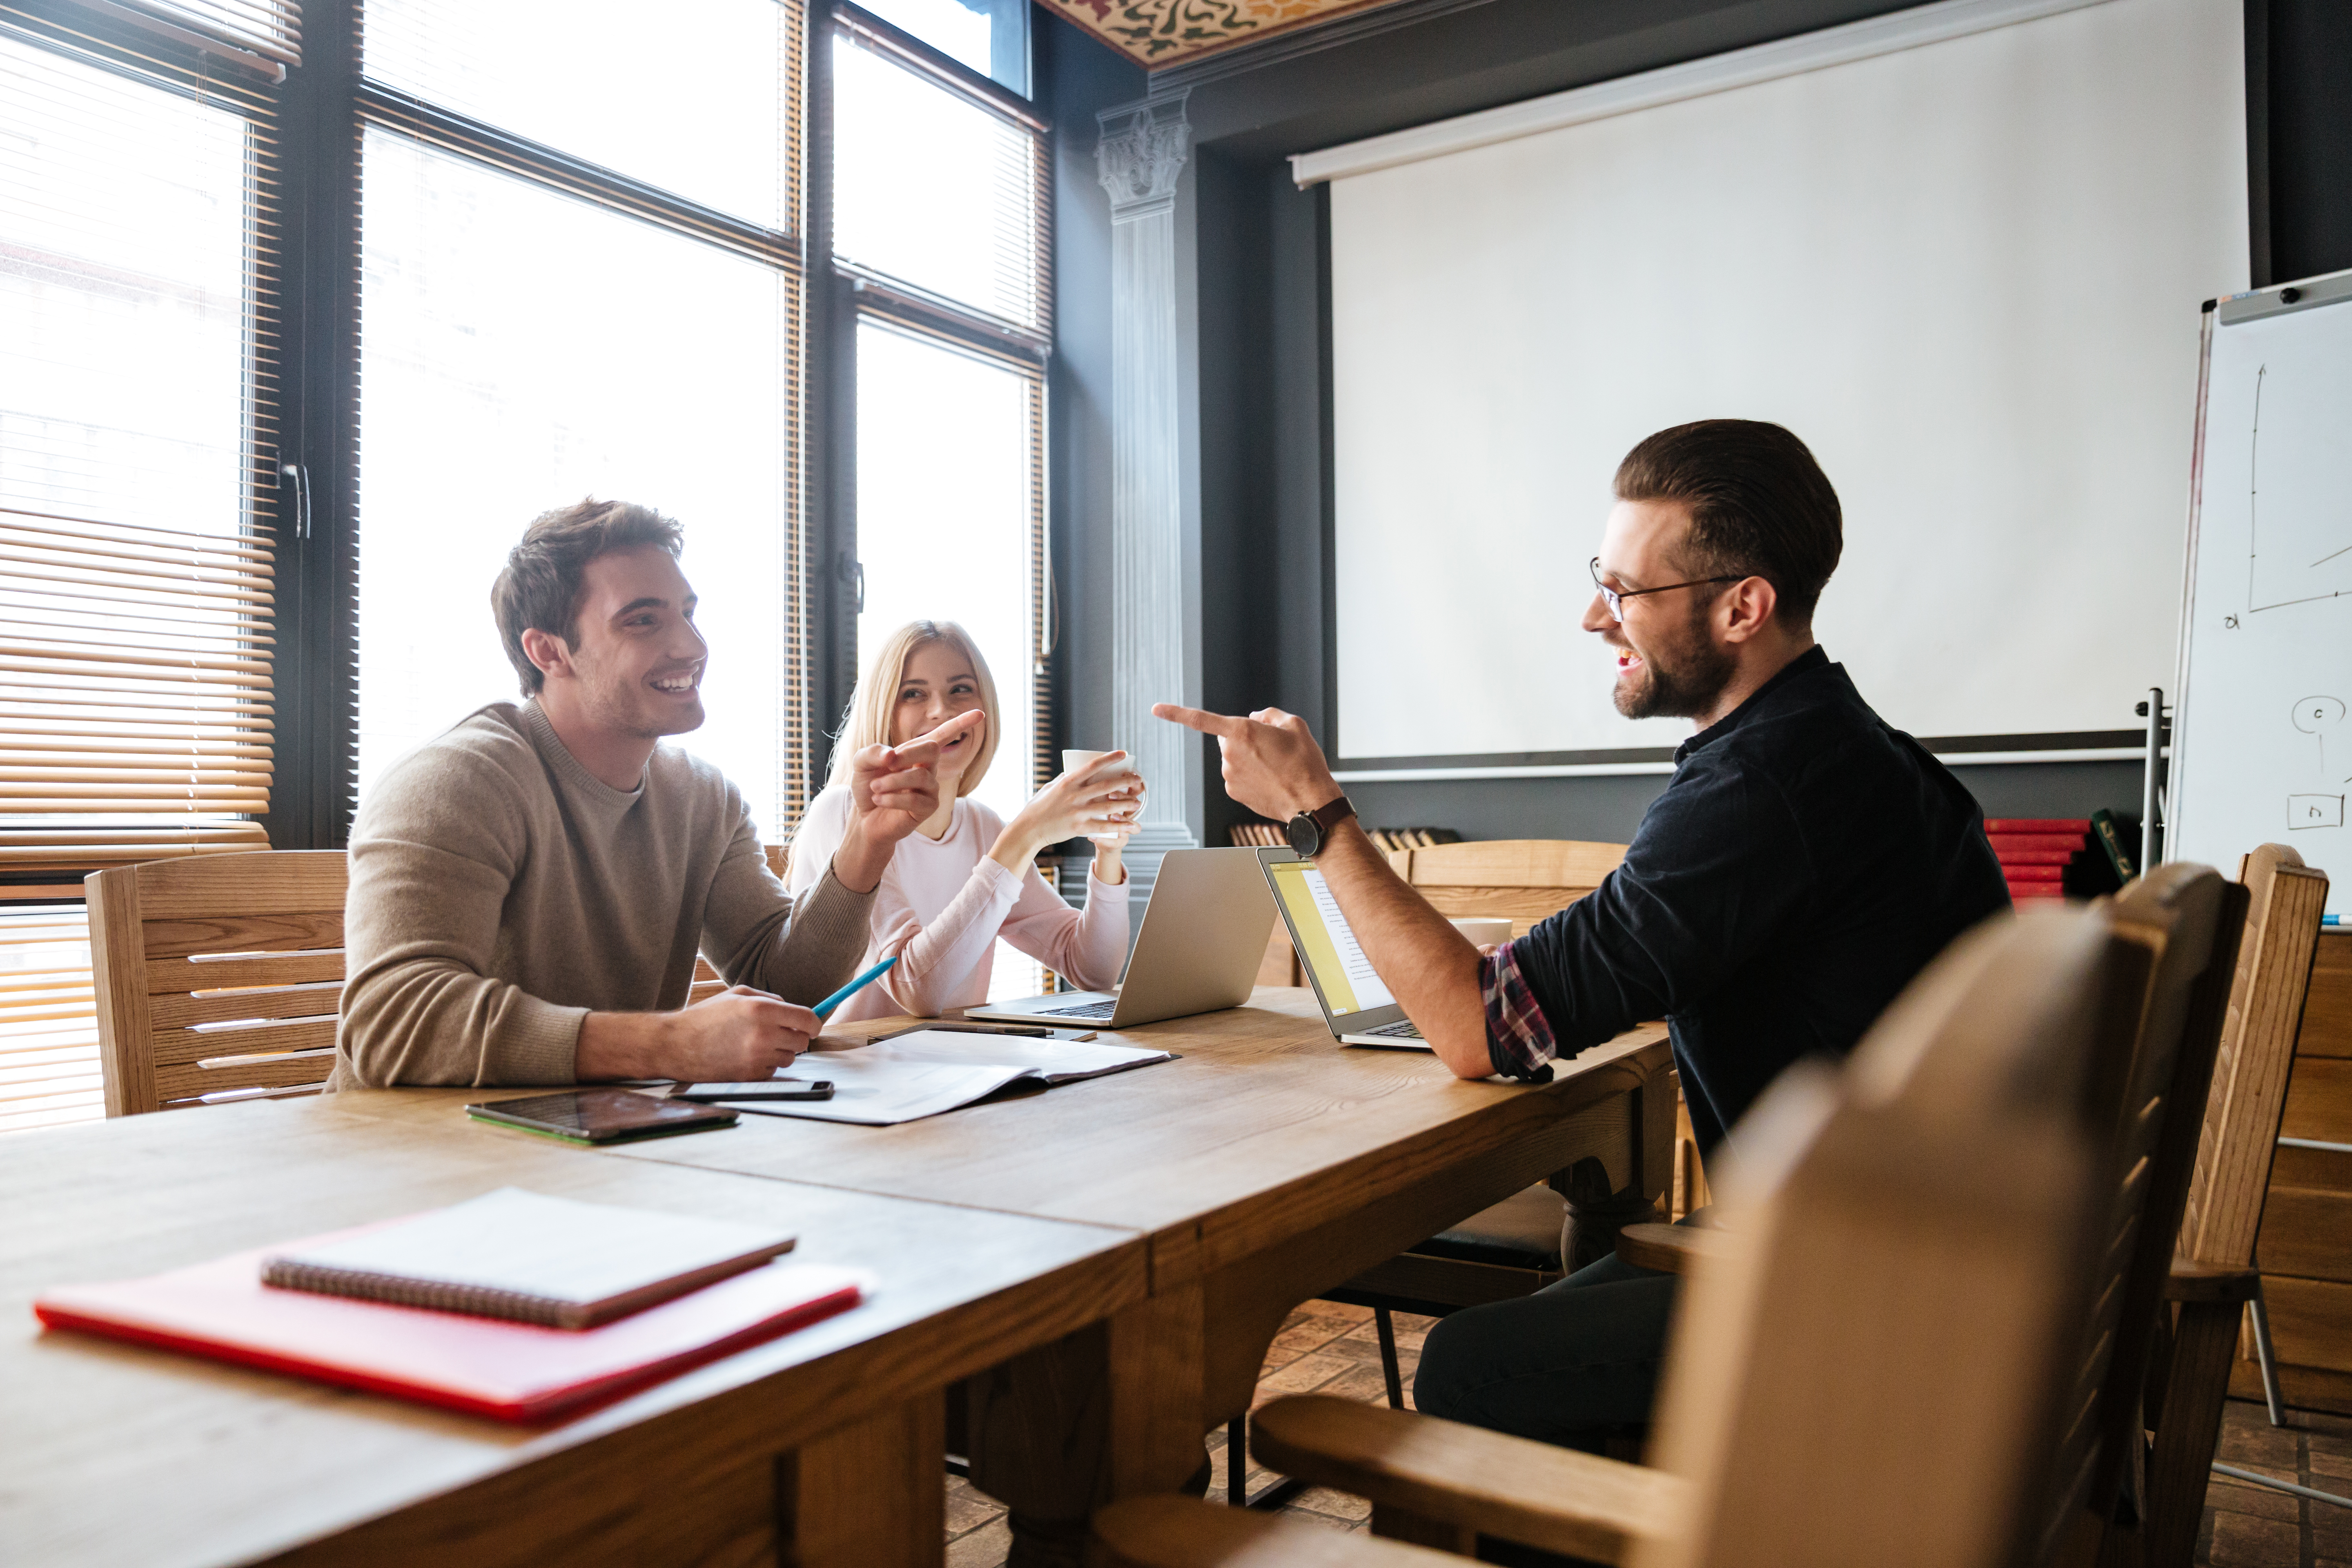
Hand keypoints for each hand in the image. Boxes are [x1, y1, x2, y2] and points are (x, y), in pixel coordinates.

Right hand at [668, 985, 819, 1077]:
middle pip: (802, 1042)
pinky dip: (765, 1065)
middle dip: (794, 1037)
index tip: (812, 1027)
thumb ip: (769, 999)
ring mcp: (756, 1058)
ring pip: (789, 1058)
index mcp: (762, 1010)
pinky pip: (773, 1072)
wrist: (676, 1045)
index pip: (807, 1020)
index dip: (814, 1024)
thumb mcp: (737, 995)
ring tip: (756, 1044)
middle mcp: (763, 1034)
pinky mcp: (749, 1076)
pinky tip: (746, 1056)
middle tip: (778, 1033)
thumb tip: (791, 1008)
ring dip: (779, 1052)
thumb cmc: (706, 1017)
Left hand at [848, 711, 979, 841]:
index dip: (961, 723)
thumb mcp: (861, 762)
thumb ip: (873, 751)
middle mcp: (928, 768)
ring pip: (921, 776)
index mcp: (915, 752)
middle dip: (908, 754)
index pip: (942, 735)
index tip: (980, 714)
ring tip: (875, 788)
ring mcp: (930, 788)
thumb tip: (892, 755)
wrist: (863, 817)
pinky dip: (893, 798)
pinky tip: (879, 800)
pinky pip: (916, 800)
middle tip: (888, 764)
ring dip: (892, 781)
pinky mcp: (928, 808)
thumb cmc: (867, 785)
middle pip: (932, 749)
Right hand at [991, 753, 1143, 872]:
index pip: (1092, 766)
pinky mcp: (1079, 828)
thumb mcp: (1050, 787)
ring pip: (1108, 807)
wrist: (1028, 829)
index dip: (1109, 758)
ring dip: (1126, 804)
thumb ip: (1065, 779)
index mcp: (1068, 782)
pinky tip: (1131, 826)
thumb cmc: (1038, 807)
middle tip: (1138, 780)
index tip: (1123, 753)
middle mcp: (1074, 795)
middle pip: (1105, 786)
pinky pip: (1104, 827)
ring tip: (1137, 803)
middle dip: (1124, 782)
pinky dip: (1119, 826)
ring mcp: (1077, 812)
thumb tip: (1077, 770)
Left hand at [1152, 703, 1340, 822]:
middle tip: (1270, 748)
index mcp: (1242, 731)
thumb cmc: (1305, 763)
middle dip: (1243, 740)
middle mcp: (1230, 753)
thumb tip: (1256, 718)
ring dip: (1248, 759)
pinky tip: (1269, 781)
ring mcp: (1229, 775)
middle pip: (1227, 739)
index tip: (1156, 709)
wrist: (1310, 801)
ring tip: (1275, 768)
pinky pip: (1236, 776)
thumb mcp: (1294, 725)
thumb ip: (1269, 715)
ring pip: (1233, 758)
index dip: (1176, 712)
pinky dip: (1249, 776)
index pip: (1200, 719)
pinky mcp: (1233, 791)